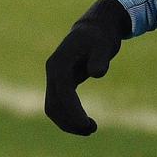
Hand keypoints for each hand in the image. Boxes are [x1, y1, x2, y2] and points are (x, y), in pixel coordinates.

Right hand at [44, 0, 130, 134]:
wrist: (96, 27)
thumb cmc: (100, 36)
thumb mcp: (103, 44)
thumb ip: (100, 58)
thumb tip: (97, 73)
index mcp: (59, 63)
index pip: (62, 93)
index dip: (73, 112)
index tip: (88, 125)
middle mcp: (53, 71)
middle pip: (53, 104)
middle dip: (69, 121)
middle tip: (92, 129)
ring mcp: (55, 77)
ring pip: (53, 107)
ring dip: (68, 122)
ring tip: (90, 129)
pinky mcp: (61, 81)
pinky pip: (59, 104)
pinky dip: (69, 116)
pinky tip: (85, 122)